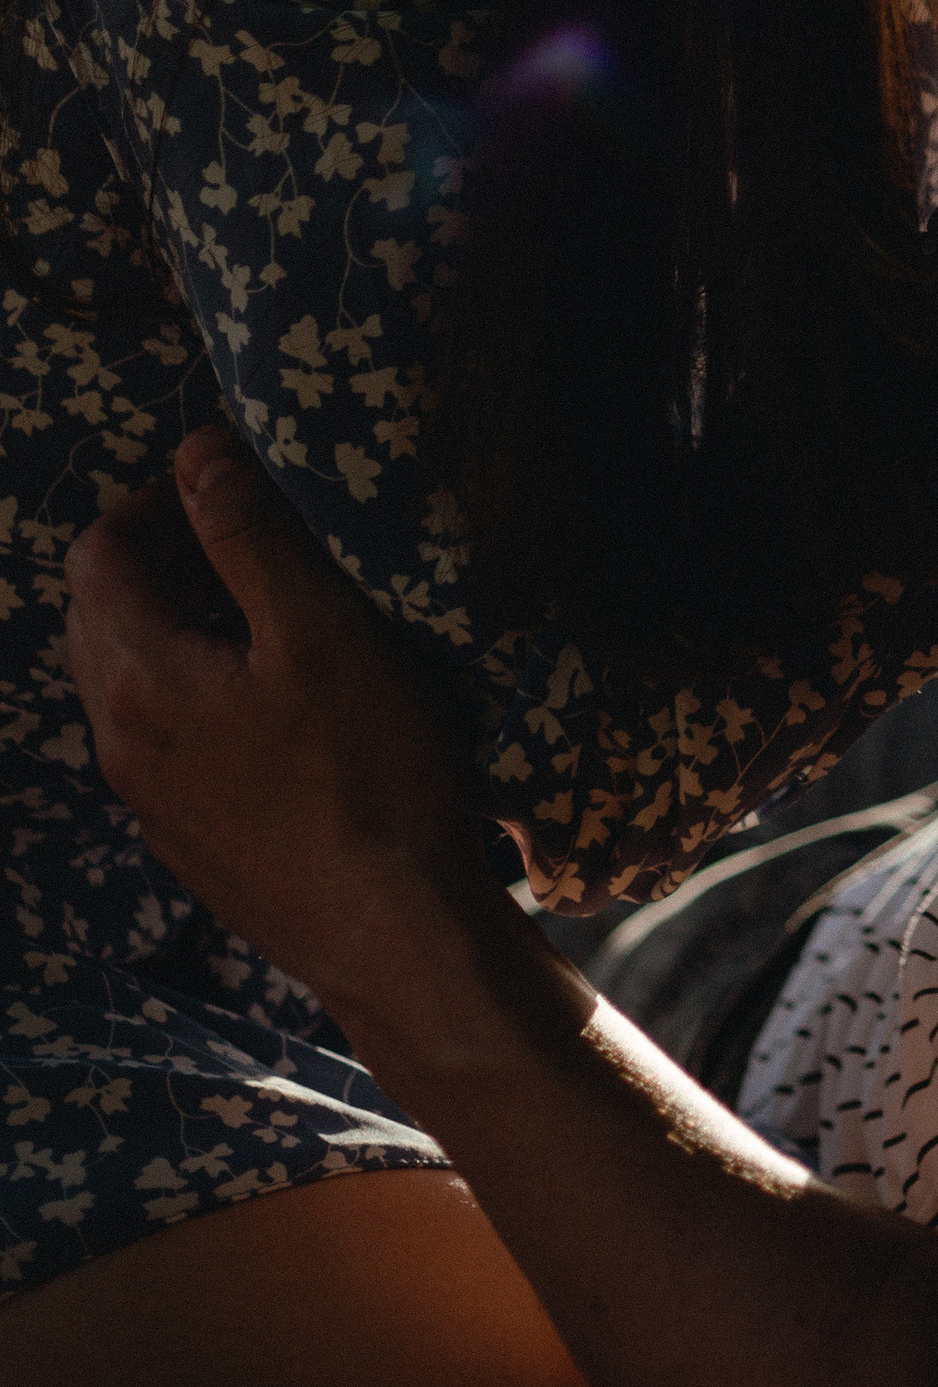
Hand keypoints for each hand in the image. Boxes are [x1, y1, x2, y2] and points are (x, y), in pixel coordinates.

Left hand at [63, 423, 501, 1034]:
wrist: (391, 935)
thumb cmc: (369, 774)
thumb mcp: (320, 630)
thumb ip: (250, 536)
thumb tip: (197, 451)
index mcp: (140, 678)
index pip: (97, 555)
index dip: (154, 500)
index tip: (228, 484)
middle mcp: (121, 740)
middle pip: (98, 615)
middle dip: (155, 557)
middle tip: (243, 535)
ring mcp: (149, 799)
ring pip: (123, 680)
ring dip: (171, 624)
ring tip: (262, 609)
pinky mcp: (187, 840)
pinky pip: (158, 736)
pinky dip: (190, 688)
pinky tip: (271, 699)